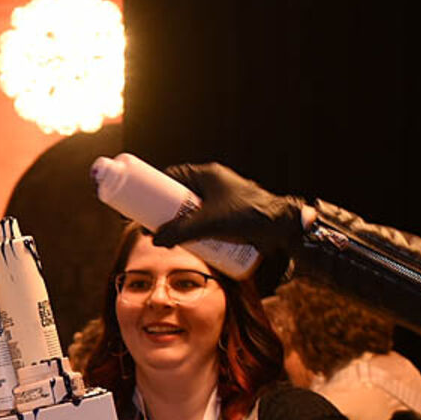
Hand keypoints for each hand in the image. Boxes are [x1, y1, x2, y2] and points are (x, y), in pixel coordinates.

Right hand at [152, 163, 305, 279]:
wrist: (280, 228)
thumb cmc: (247, 215)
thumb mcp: (208, 222)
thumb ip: (181, 231)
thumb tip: (155, 240)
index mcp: (207, 175)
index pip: (172, 176)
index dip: (153, 189)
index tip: (139, 202)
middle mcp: (213, 185)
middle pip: (179, 196)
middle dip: (163, 211)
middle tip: (149, 225)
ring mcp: (221, 201)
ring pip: (191, 211)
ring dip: (178, 224)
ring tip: (166, 238)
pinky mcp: (228, 218)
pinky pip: (204, 222)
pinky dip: (193, 232)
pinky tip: (187, 245)